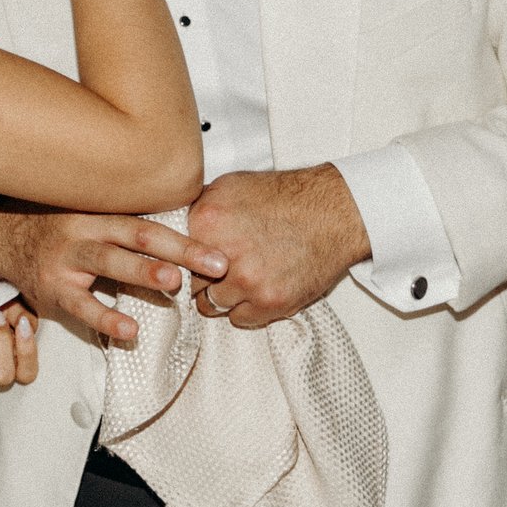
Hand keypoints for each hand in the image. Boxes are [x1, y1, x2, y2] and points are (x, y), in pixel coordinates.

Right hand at [0, 201, 227, 344]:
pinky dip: (106, 318)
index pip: (151, 221)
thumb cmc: (55, 227)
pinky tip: (130, 330)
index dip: (187, 235)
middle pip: (138, 235)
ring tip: (173, 283)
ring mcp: (67, 259)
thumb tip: (184, 236)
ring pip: (109, 261)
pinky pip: (82, 305)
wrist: (0, 237)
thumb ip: (125, 224)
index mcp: (101, 211)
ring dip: (143, 271)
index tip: (221, 250)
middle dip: (180, 250)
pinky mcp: (53, 288)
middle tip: (215, 263)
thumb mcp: (88, 214)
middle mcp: (86, 230)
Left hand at [188, 166, 369, 327]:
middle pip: (190, 282)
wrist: (333, 212)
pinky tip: (255, 290)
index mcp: (206, 223)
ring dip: (221, 295)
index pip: (173, 255)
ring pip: (211, 305)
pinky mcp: (270, 303)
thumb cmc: (285, 197)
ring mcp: (247, 283)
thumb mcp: (230, 187)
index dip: (182, 257)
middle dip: (201, 277)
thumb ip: (198, 209)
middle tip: (218, 269)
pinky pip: (240, 319)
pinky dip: (245, 308)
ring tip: (237, 280)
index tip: (190, 259)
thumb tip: (176, 230)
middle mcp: (222, 256)